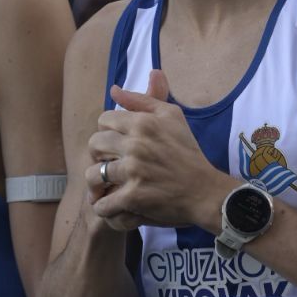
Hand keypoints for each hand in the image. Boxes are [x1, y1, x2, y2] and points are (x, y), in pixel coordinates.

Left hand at [87, 69, 222, 231]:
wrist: (204, 191)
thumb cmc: (188, 152)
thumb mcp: (172, 116)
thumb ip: (141, 100)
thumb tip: (114, 89)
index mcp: (143, 123)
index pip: (104, 120)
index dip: (108, 132)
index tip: (118, 144)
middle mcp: (136, 144)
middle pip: (94, 144)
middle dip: (99, 155)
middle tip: (110, 164)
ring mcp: (133, 171)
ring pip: (92, 175)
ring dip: (97, 184)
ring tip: (107, 188)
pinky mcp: (133, 197)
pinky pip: (102, 203)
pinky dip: (104, 207)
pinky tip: (112, 205)